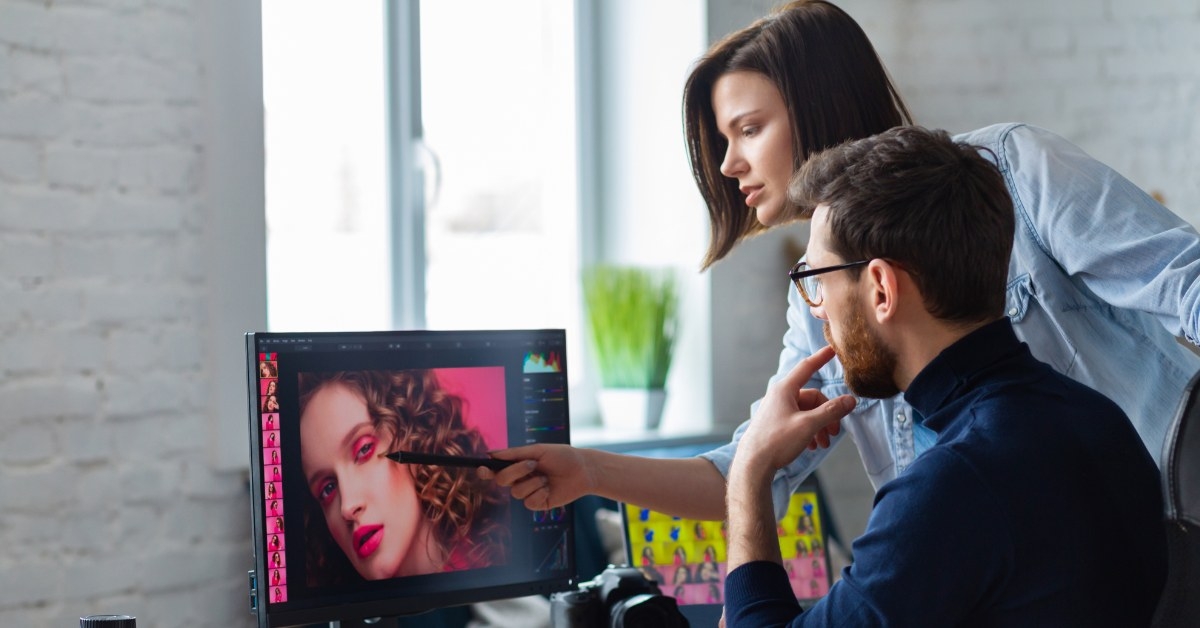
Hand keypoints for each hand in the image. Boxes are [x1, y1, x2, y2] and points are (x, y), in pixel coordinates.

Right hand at [478, 443, 595, 510]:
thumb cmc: (562, 456)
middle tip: (532, 464)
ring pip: (516, 492)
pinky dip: (539, 493)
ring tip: (547, 477)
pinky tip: (549, 488)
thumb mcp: (538, 451)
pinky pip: (529, 502)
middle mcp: (520, 479)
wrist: (583, 470)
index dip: (486, 470)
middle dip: (515, 472)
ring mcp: (529, 492)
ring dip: (533, 482)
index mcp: (518, 464)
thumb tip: (492, 453)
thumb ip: (515, 453)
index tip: (482, 468)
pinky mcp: (538, 503)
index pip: (496, 469)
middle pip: (502, 480)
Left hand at [735, 346, 855, 474]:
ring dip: (819, 426)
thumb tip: (850, 400)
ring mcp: (777, 410)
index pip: (807, 367)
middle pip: (812, 397)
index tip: (832, 349)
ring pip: (807, 412)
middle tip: (835, 432)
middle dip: (827, 414)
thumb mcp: (808, 425)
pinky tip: (813, 446)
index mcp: (784, 390)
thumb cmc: (777, 442)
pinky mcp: (775, 424)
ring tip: (824, 443)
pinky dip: (809, 432)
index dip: (821, 358)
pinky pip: (798, 421)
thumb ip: (831, 411)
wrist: (753, 465)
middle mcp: (779, 396)